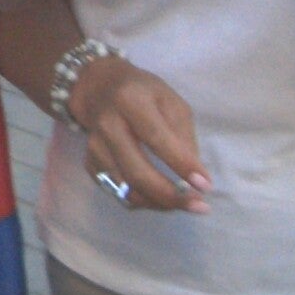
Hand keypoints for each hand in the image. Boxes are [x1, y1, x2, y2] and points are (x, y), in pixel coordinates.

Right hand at [67, 54, 211, 213]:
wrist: (99, 88)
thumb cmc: (143, 93)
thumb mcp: (171, 102)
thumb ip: (183, 136)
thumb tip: (194, 176)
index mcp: (130, 101)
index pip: (156, 138)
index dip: (181, 164)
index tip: (205, 185)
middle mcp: (107, 125)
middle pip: (137, 172)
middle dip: (170, 196)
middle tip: (199, 206)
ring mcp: (94, 146)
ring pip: (126, 189)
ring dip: (158, 203)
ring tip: (182, 203)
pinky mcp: (89, 162)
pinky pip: (117, 192)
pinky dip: (142, 200)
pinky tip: (159, 196)